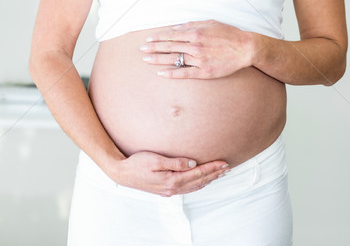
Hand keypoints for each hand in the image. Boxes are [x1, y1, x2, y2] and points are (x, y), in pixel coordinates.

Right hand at [110, 151, 229, 196]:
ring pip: (194, 186)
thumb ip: (175, 162)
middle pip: (198, 181)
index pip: (197, 173)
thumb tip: (192, 163)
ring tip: (218, 174)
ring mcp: (169, 190)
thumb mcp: (155, 159)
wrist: (122, 173)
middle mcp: (172, 188)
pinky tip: (200, 181)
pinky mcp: (165, 189)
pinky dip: (197, 184)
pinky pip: (187, 188)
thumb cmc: (137, 163)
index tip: (224, 163)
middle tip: (227, 168)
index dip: (212, 168)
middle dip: (214, 174)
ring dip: (207, 180)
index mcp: (172, 180)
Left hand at [140, 19, 252, 78]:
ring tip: (146, 60)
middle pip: (169, 47)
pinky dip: (172, 73)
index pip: (171, 35)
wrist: (245, 48)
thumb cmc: (228, 34)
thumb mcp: (210, 23)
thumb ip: (192, 25)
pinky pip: (184, 73)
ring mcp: (199, 60)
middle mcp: (195, 46)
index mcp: (195, 33)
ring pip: (174, 59)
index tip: (148, 39)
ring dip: (158, 60)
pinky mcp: (204, 71)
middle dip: (153, 48)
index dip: (158, 38)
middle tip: (141, 50)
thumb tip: (176, 27)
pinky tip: (161, 73)